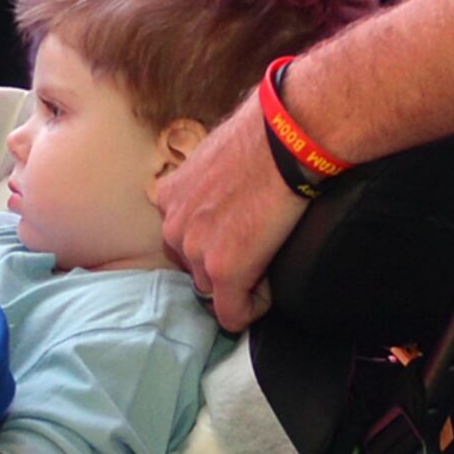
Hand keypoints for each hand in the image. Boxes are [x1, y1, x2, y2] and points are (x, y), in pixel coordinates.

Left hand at [156, 112, 300, 332]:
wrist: (285, 141)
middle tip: (258, 245)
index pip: (182, 240)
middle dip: (225, 264)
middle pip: (195, 267)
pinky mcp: (224, 271)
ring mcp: (195, 251)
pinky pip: (232, 315)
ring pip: (213, 290)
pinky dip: (251, 309)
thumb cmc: (260, 138)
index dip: (215, 242)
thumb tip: (224, 196)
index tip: (241, 233)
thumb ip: (206, 186)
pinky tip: (268, 289)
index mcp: (168, 198)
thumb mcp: (213, 159)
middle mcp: (173, 227)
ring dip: (240, 282)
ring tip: (268, 257)